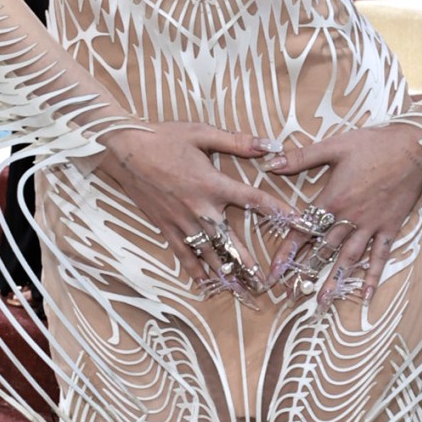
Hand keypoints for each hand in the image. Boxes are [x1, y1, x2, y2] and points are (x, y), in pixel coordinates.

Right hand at [99, 123, 301, 291]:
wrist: (124, 150)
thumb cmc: (164, 138)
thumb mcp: (202, 132)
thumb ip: (237, 141)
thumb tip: (269, 144)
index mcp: (213, 183)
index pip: (253, 199)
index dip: (277, 210)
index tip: (298, 223)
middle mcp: (200, 207)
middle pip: (231, 240)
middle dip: (249, 261)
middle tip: (265, 280)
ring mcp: (181, 221)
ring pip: (208, 252)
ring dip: (226, 272)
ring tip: (242, 289)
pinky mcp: (166, 227)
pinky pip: (183, 253)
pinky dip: (194, 270)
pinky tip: (205, 284)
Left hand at [262, 124, 421, 308]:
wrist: (414, 148)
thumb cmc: (373, 144)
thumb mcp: (334, 146)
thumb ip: (300, 157)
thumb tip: (269, 163)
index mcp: (332, 199)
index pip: (303, 230)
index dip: (286, 252)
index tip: (274, 272)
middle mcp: (349, 217)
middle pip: (323, 250)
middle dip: (306, 273)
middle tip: (292, 295)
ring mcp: (371, 225)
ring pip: (348, 258)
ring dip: (334, 281)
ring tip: (323, 302)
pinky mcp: (390, 227)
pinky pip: (380, 255)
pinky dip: (373, 275)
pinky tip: (366, 294)